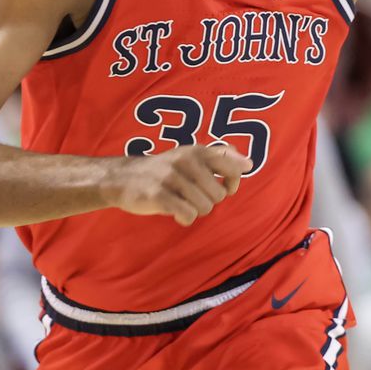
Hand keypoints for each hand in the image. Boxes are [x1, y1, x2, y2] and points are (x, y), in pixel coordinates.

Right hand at [106, 145, 251, 226]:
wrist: (122, 177)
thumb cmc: (163, 170)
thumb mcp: (190, 156)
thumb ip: (219, 157)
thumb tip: (248, 163)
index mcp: (196, 151)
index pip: (232, 168)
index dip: (231, 184)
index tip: (221, 188)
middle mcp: (186, 161)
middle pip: (218, 194)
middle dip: (209, 201)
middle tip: (193, 197)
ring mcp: (171, 177)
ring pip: (205, 207)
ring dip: (196, 211)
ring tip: (183, 204)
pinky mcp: (158, 194)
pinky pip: (188, 214)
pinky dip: (185, 218)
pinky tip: (177, 214)